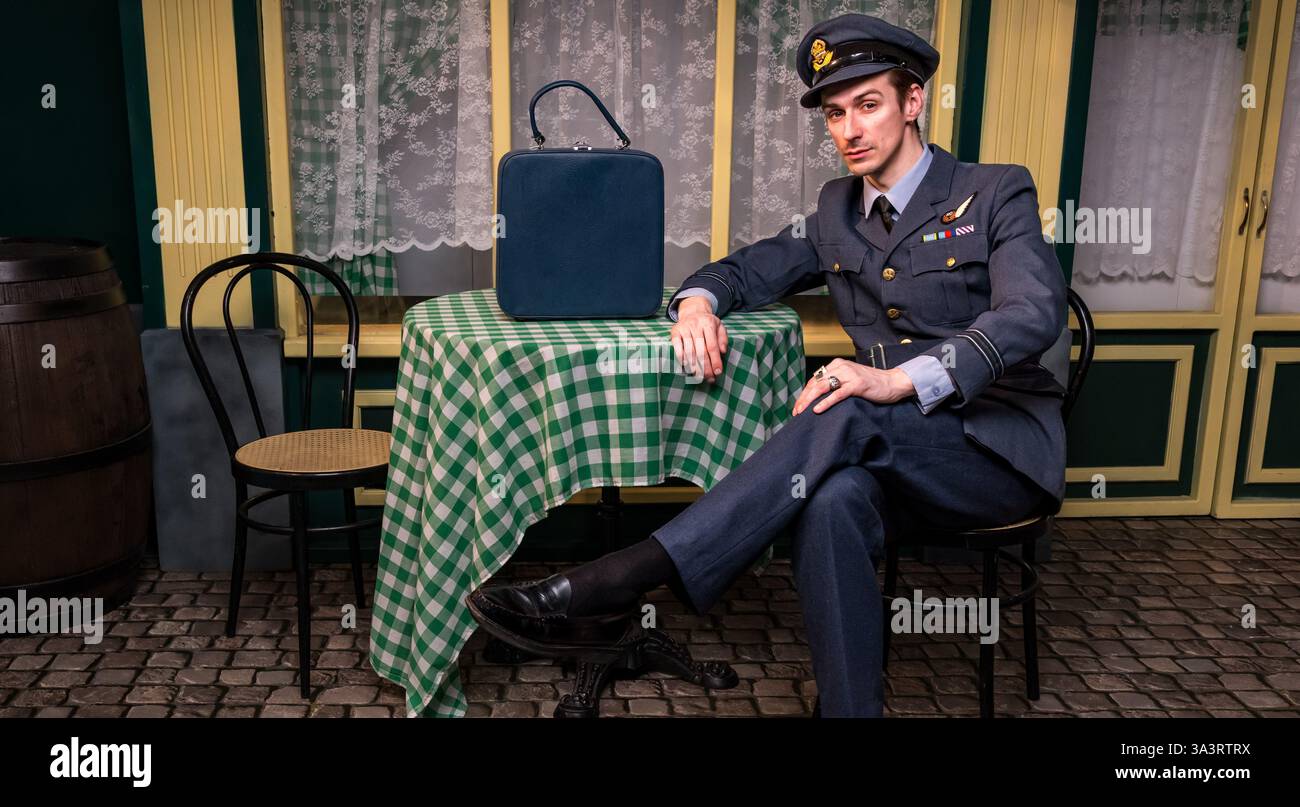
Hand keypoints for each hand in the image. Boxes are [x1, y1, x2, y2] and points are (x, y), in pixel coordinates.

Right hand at [671, 296, 727, 382]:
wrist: (692, 311)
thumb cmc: (708, 323)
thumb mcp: (719, 326)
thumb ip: (723, 339)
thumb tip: (722, 352)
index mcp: (708, 323)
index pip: (712, 346)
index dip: (715, 360)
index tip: (718, 372)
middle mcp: (695, 325)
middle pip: (701, 351)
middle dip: (706, 367)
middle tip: (709, 378)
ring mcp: (684, 328)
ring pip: (689, 351)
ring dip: (694, 366)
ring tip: (699, 376)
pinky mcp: (675, 331)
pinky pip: (677, 348)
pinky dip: (682, 359)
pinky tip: (687, 367)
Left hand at [792, 358, 914, 414]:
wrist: (893, 382)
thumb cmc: (871, 384)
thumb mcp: (849, 380)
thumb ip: (836, 383)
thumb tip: (817, 397)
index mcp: (837, 364)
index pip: (814, 379)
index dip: (804, 393)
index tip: (798, 407)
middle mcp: (841, 366)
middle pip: (815, 383)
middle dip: (803, 398)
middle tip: (796, 412)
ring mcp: (849, 375)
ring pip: (823, 387)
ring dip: (809, 400)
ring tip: (802, 412)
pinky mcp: (857, 384)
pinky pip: (837, 394)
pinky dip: (826, 402)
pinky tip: (817, 410)